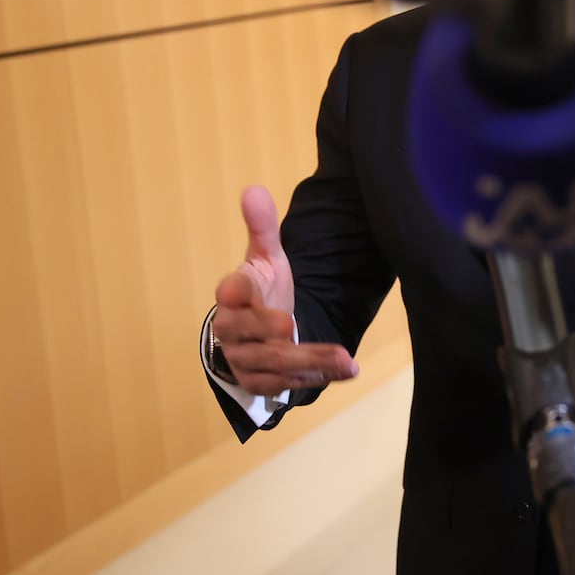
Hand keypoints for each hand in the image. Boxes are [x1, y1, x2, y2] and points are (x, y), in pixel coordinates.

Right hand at [210, 185, 356, 395]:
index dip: (233, 289)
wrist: (258, 332)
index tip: (235, 289)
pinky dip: (311, 379)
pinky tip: (342, 371)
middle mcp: (232, 327)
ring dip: (308, 360)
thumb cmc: (263, 289)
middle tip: (290, 325)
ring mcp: (242, 357)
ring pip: (269, 362)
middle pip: (245, 330)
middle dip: (267, 329)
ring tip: (344, 359)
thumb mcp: (266, 256)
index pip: (230, 288)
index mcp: (234, 292)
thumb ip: (262, 227)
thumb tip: (253, 189)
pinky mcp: (256, 381)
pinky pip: (279, 385)